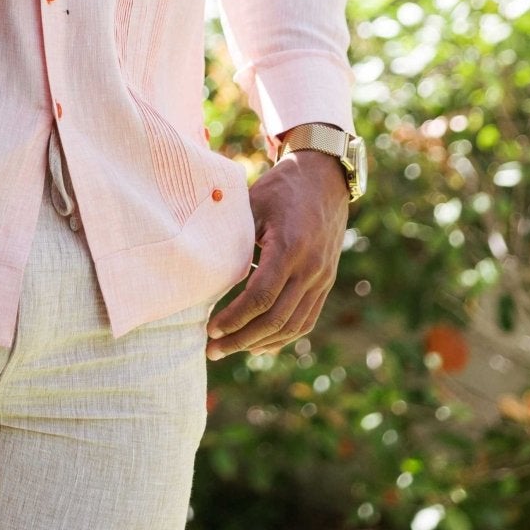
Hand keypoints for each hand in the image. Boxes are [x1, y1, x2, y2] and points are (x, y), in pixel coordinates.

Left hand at [206, 148, 347, 358]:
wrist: (324, 179)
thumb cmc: (281, 188)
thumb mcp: (253, 205)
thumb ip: (234, 238)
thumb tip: (203, 268)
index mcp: (289, 248)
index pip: (261, 297)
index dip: (234, 318)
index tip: (211, 329)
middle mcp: (310, 269)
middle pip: (275, 319)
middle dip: (241, 339)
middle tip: (212, 350)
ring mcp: (322, 279)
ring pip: (292, 326)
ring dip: (261, 343)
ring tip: (231, 349)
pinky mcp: (326, 283)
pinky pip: (306, 320)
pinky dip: (283, 336)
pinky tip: (260, 343)